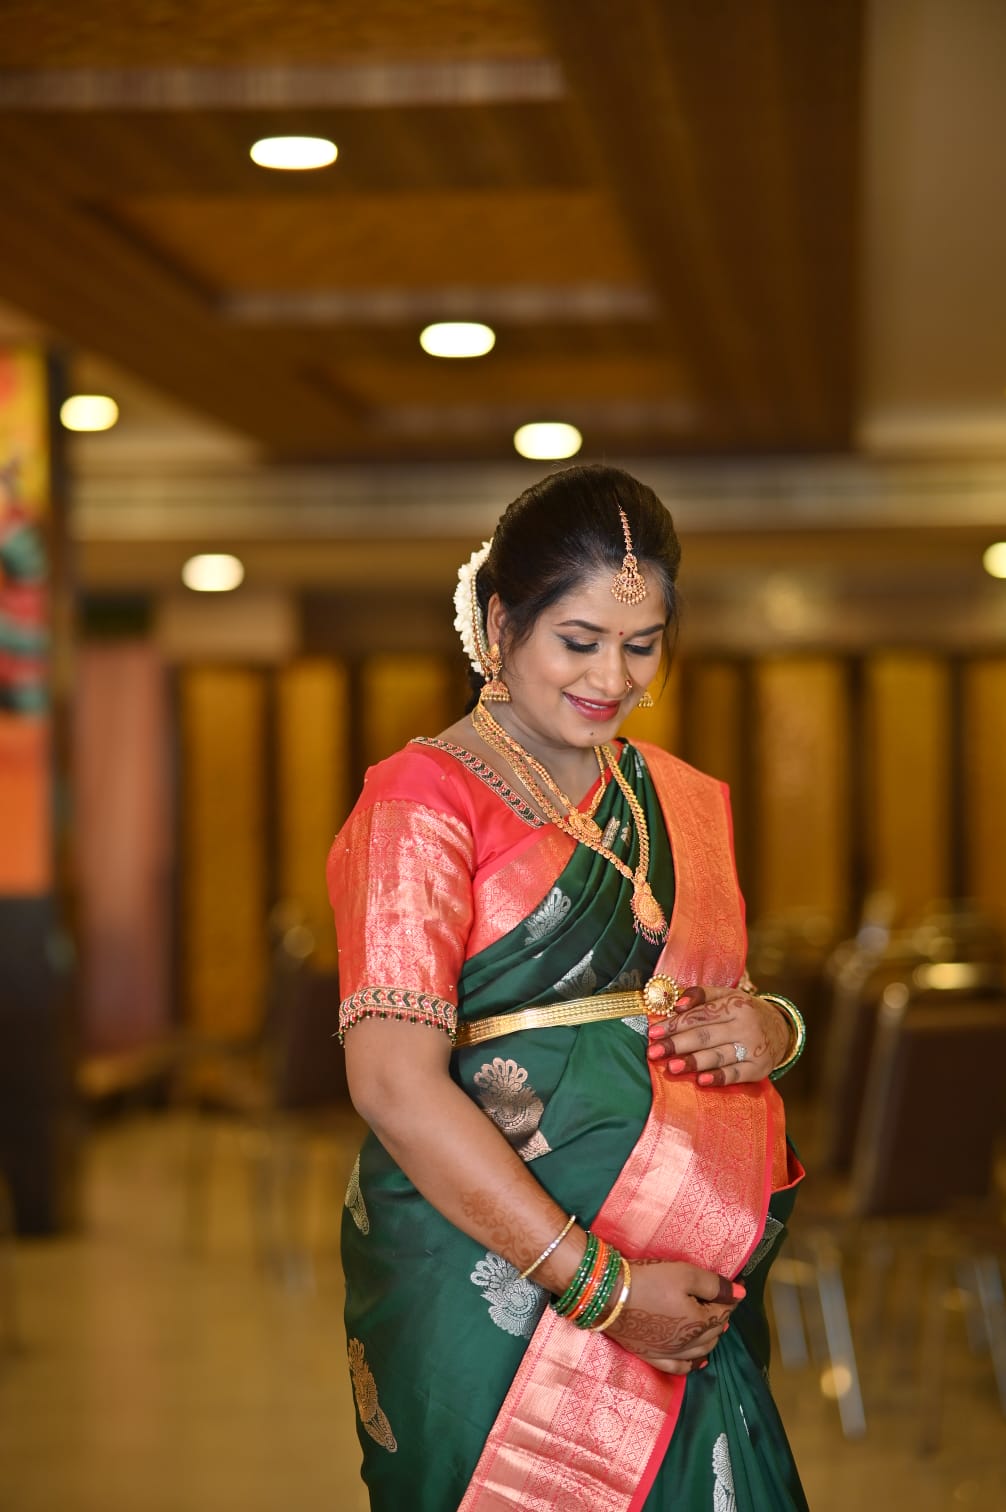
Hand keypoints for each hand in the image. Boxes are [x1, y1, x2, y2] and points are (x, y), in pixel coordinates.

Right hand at [605, 1259, 743, 1373]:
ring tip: (715, 1326)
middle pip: (714, 1332)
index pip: (723, 1311)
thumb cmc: (648, 1281)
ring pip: (701, 1351)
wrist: (607, 1296)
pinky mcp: (652, 1356)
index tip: (736, 1286)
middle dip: (721, 1316)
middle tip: (721, 1300)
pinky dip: (692, 1365)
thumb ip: (714, 1285)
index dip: (731, 1297)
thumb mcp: (683, 1274)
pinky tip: (699, 1362)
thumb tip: (740, 1293)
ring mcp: (670, 1353)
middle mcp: (688, 1344)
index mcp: (699, 1323)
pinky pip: (679, 1368)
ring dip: (711, 1338)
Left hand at [646, 985, 788, 1085]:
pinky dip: (719, 1077)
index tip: (653, 1033)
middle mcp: (745, 1026)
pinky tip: (702, 1080)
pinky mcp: (758, 1069)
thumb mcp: (727, 995)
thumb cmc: (744, 1012)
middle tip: (654, 1052)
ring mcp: (753, 1048)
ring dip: (694, 1062)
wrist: (780, 1029)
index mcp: (734, 1004)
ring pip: (718, 1055)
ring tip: (672, 1067)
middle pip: (706, 1035)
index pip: (699, 1015)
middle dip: (677, 1044)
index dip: (674, 1024)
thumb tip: (677, 1003)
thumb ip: (701, 995)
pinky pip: (736, 1074)